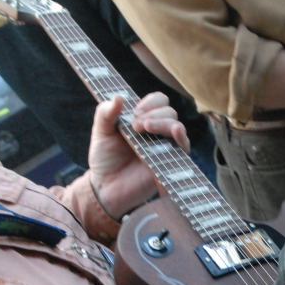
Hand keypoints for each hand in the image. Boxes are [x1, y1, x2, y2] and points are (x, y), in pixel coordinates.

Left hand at [88, 92, 189, 219]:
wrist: (106, 187)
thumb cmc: (104, 160)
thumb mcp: (101, 132)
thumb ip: (105, 113)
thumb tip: (119, 97)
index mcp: (143, 119)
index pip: (159, 101)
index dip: (150, 102)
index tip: (135, 112)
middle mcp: (157, 132)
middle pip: (170, 112)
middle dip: (153, 114)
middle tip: (136, 126)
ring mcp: (165, 147)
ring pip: (177, 126)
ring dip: (163, 123)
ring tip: (145, 129)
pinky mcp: (170, 163)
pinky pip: (184, 147)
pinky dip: (181, 137)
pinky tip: (175, 132)